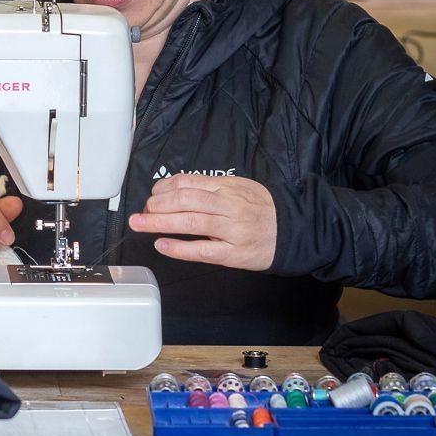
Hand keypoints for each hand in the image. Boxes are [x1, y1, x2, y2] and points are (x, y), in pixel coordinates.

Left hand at [128, 174, 276, 271]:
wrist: (295, 230)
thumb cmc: (263, 209)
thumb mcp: (239, 187)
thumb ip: (210, 187)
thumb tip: (174, 188)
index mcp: (228, 187)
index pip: (187, 183)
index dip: (163, 189)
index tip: (152, 195)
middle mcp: (229, 206)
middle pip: (184, 200)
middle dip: (157, 205)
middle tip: (141, 211)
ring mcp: (232, 230)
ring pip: (190, 222)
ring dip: (159, 222)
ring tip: (141, 224)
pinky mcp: (234, 253)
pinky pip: (202, 251)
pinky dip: (179, 248)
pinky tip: (162, 245)